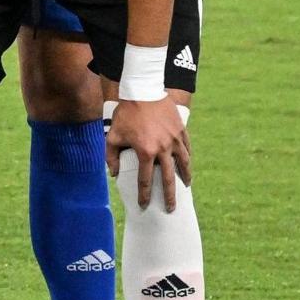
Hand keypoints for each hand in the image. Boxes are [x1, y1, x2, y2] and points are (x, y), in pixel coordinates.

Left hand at [107, 94, 190, 211]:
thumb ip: (111, 156)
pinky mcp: (181, 130)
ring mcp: (175, 140)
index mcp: (146, 152)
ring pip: (184, 163)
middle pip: (169, 178)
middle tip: (170, 208)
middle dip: (169, 196)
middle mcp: (164, 149)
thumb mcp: (112, 136)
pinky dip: (187, 158)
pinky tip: (187, 164)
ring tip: (186, 186)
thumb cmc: (125, 114)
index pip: (145, 180)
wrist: (143, 91)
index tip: (144, 205)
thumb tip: (115, 174)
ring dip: (185, 177)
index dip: (144, 195)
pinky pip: (187, 148)